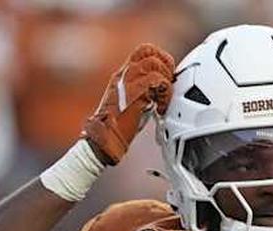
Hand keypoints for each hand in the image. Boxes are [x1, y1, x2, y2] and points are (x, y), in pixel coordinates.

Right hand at [83, 43, 174, 165]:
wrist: (104, 139)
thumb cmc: (118, 128)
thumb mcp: (133, 104)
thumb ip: (145, 93)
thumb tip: (161, 93)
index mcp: (122, 75)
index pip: (142, 52)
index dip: (159, 59)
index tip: (166, 76)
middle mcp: (123, 74)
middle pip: (147, 50)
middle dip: (164, 62)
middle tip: (168, 83)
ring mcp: (127, 81)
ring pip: (153, 62)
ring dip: (165, 78)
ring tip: (164, 97)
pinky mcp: (133, 92)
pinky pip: (157, 79)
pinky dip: (164, 93)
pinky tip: (160, 108)